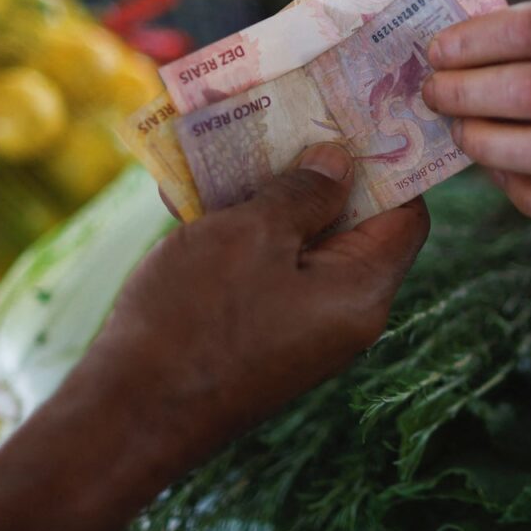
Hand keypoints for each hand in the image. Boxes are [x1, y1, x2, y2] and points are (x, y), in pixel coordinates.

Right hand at [95, 143, 430, 455]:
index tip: (351, 113)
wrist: (126, 418)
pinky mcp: (256, 339)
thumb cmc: (194, 319)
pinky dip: (236, 233)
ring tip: (220, 146)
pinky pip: (261, 271)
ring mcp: (298, 330)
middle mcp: (342, 315)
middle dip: (314, 168)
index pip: (405, 214)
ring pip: (297, 245)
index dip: (385, 160)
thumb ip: (303, 193)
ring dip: (263, 196)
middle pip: (351, 225)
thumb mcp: (251, 235)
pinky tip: (188, 196)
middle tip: (281, 112)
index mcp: (363, 292)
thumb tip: (340, 163)